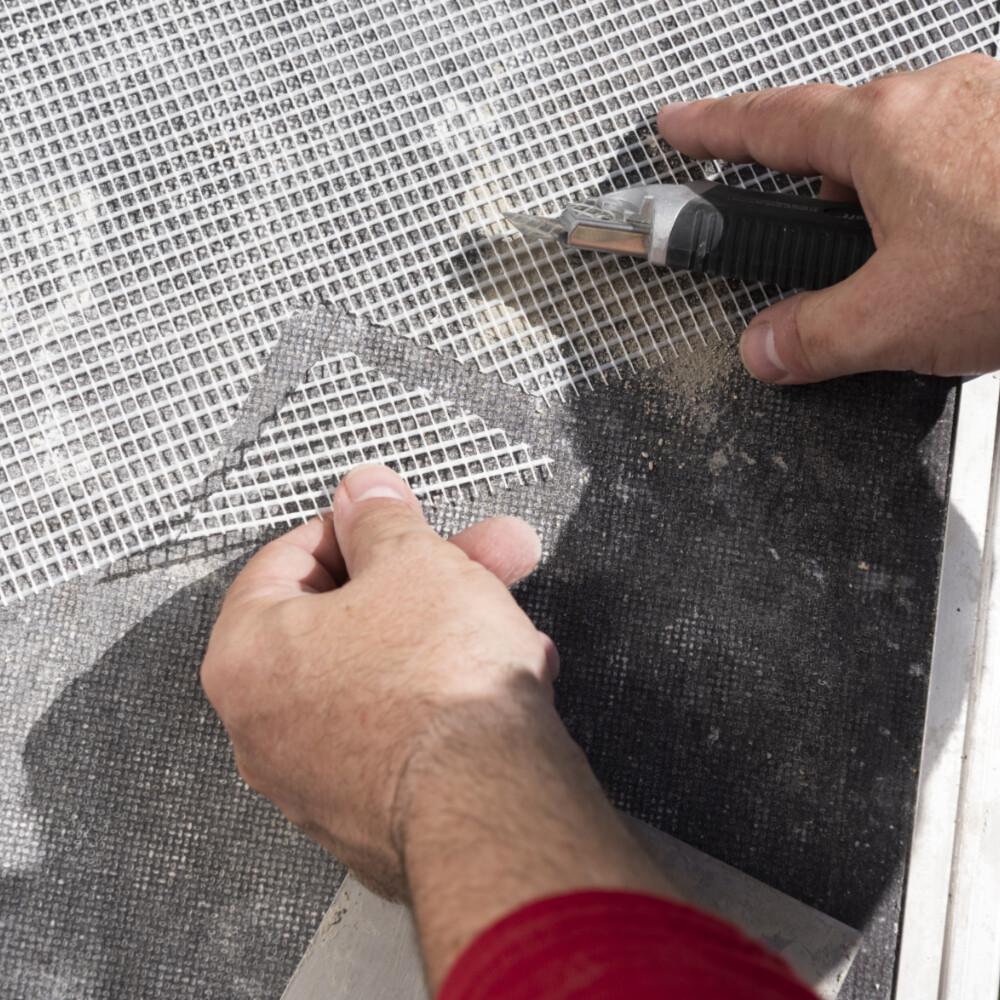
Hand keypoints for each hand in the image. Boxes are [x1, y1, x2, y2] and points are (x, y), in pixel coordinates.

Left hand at [201, 463, 555, 895]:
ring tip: (507, 614)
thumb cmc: (439, 690)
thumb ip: (381, 518)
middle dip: (424, 577)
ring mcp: (315, 777)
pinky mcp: (368, 812)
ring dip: (446, 631)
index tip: (392, 516)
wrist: (491, 808)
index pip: (287, 560)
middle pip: (347, 618)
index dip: (353, 526)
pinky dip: (444, 695)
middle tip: (474, 556)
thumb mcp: (413, 562)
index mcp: (248, 656)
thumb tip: (363, 495)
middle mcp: (265, 725)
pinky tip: (502, 673)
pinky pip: (401, 728)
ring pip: (383, 672)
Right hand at [657, 53, 999, 383]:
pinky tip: (963, 248)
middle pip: (842, 137)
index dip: (712, 127)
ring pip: (907, 150)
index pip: (768, 123)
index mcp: (883, 132)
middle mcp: (938, 100)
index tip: (678, 125)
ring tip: (896, 261)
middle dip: (812, 185)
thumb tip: (766, 347)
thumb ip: (816, 336)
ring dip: (884, 200)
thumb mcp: (900, 319)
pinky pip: (961, 158)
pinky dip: (941, 200)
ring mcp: (992, 108)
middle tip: (800, 235)